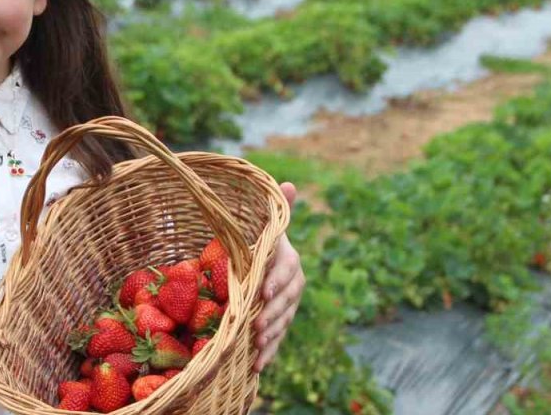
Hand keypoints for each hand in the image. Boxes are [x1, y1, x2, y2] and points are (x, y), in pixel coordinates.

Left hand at [252, 182, 304, 372]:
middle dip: (272, 314)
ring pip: (283, 322)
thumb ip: (277, 210)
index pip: (287, 270)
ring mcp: (288, 305)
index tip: (262, 293)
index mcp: (289, 260)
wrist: (263, 261)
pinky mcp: (280, 321)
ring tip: (257, 346)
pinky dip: (269, 352)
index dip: (276, 281)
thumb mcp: (265, 226)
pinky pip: (278, 338)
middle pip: (286, 301)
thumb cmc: (261, 240)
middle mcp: (293, 284)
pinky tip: (257, 365)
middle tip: (256, 326)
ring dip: (271, 335)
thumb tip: (289, 184)